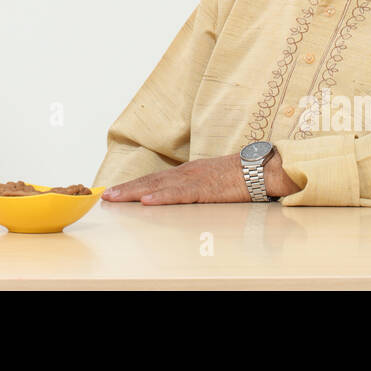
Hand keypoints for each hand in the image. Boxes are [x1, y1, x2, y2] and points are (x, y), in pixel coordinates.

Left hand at [102, 152, 301, 203]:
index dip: (134, 185)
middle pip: (151, 181)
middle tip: (106, 196)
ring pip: (159, 186)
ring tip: (116, 198)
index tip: (115, 192)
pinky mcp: (206, 188)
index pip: (155, 179)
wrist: (264, 168)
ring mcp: (195, 179)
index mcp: (188, 172)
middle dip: (126, 189)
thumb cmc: (242, 178)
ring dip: (135, 192)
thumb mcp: (214, 183)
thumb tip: (184, 201)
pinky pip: (179, 194)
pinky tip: (146, 201)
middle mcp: (187, 173)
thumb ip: (198, 190)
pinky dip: (161, 197)